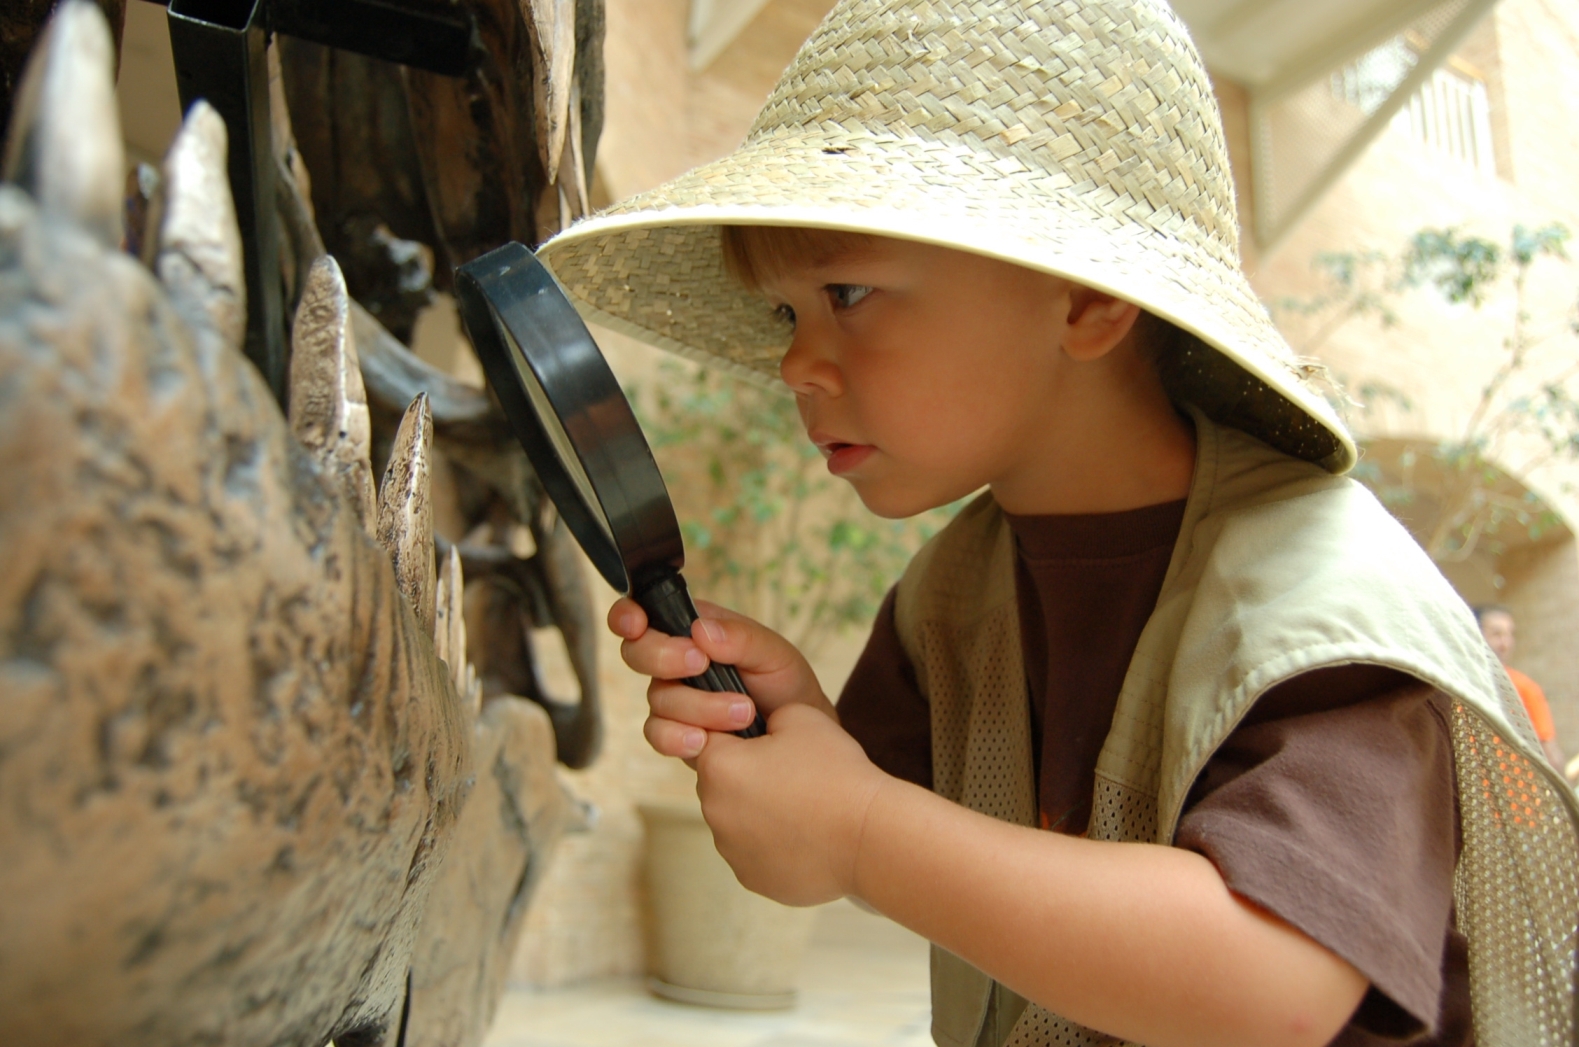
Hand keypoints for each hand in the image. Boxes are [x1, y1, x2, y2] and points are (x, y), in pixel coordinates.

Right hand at [607, 597, 834, 758]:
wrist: (800, 736)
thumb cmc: (785, 685)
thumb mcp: (774, 652)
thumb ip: (740, 637)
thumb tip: (699, 630)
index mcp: (693, 630)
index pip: (645, 613)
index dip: (628, 615)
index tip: (638, 624)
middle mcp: (675, 662)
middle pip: (637, 652)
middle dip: (664, 657)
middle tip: (700, 663)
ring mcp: (674, 700)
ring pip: (656, 699)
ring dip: (698, 706)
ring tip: (743, 712)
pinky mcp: (678, 734)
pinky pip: (659, 735)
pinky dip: (679, 737)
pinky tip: (705, 741)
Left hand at [697, 702, 889, 905]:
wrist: (869, 836)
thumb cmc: (835, 772)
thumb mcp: (799, 716)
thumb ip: (766, 716)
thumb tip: (760, 730)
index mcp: (718, 767)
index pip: (709, 740)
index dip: (740, 737)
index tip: (769, 743)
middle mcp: (714, 811)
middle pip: (721, 785)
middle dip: (747, 777)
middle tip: (793, 775)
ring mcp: (731, 851)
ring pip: (737, 822)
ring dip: (759, 814)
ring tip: (804, 809)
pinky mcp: (752, 879)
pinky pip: (755, 853)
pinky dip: (774, 845)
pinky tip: (807, 837)